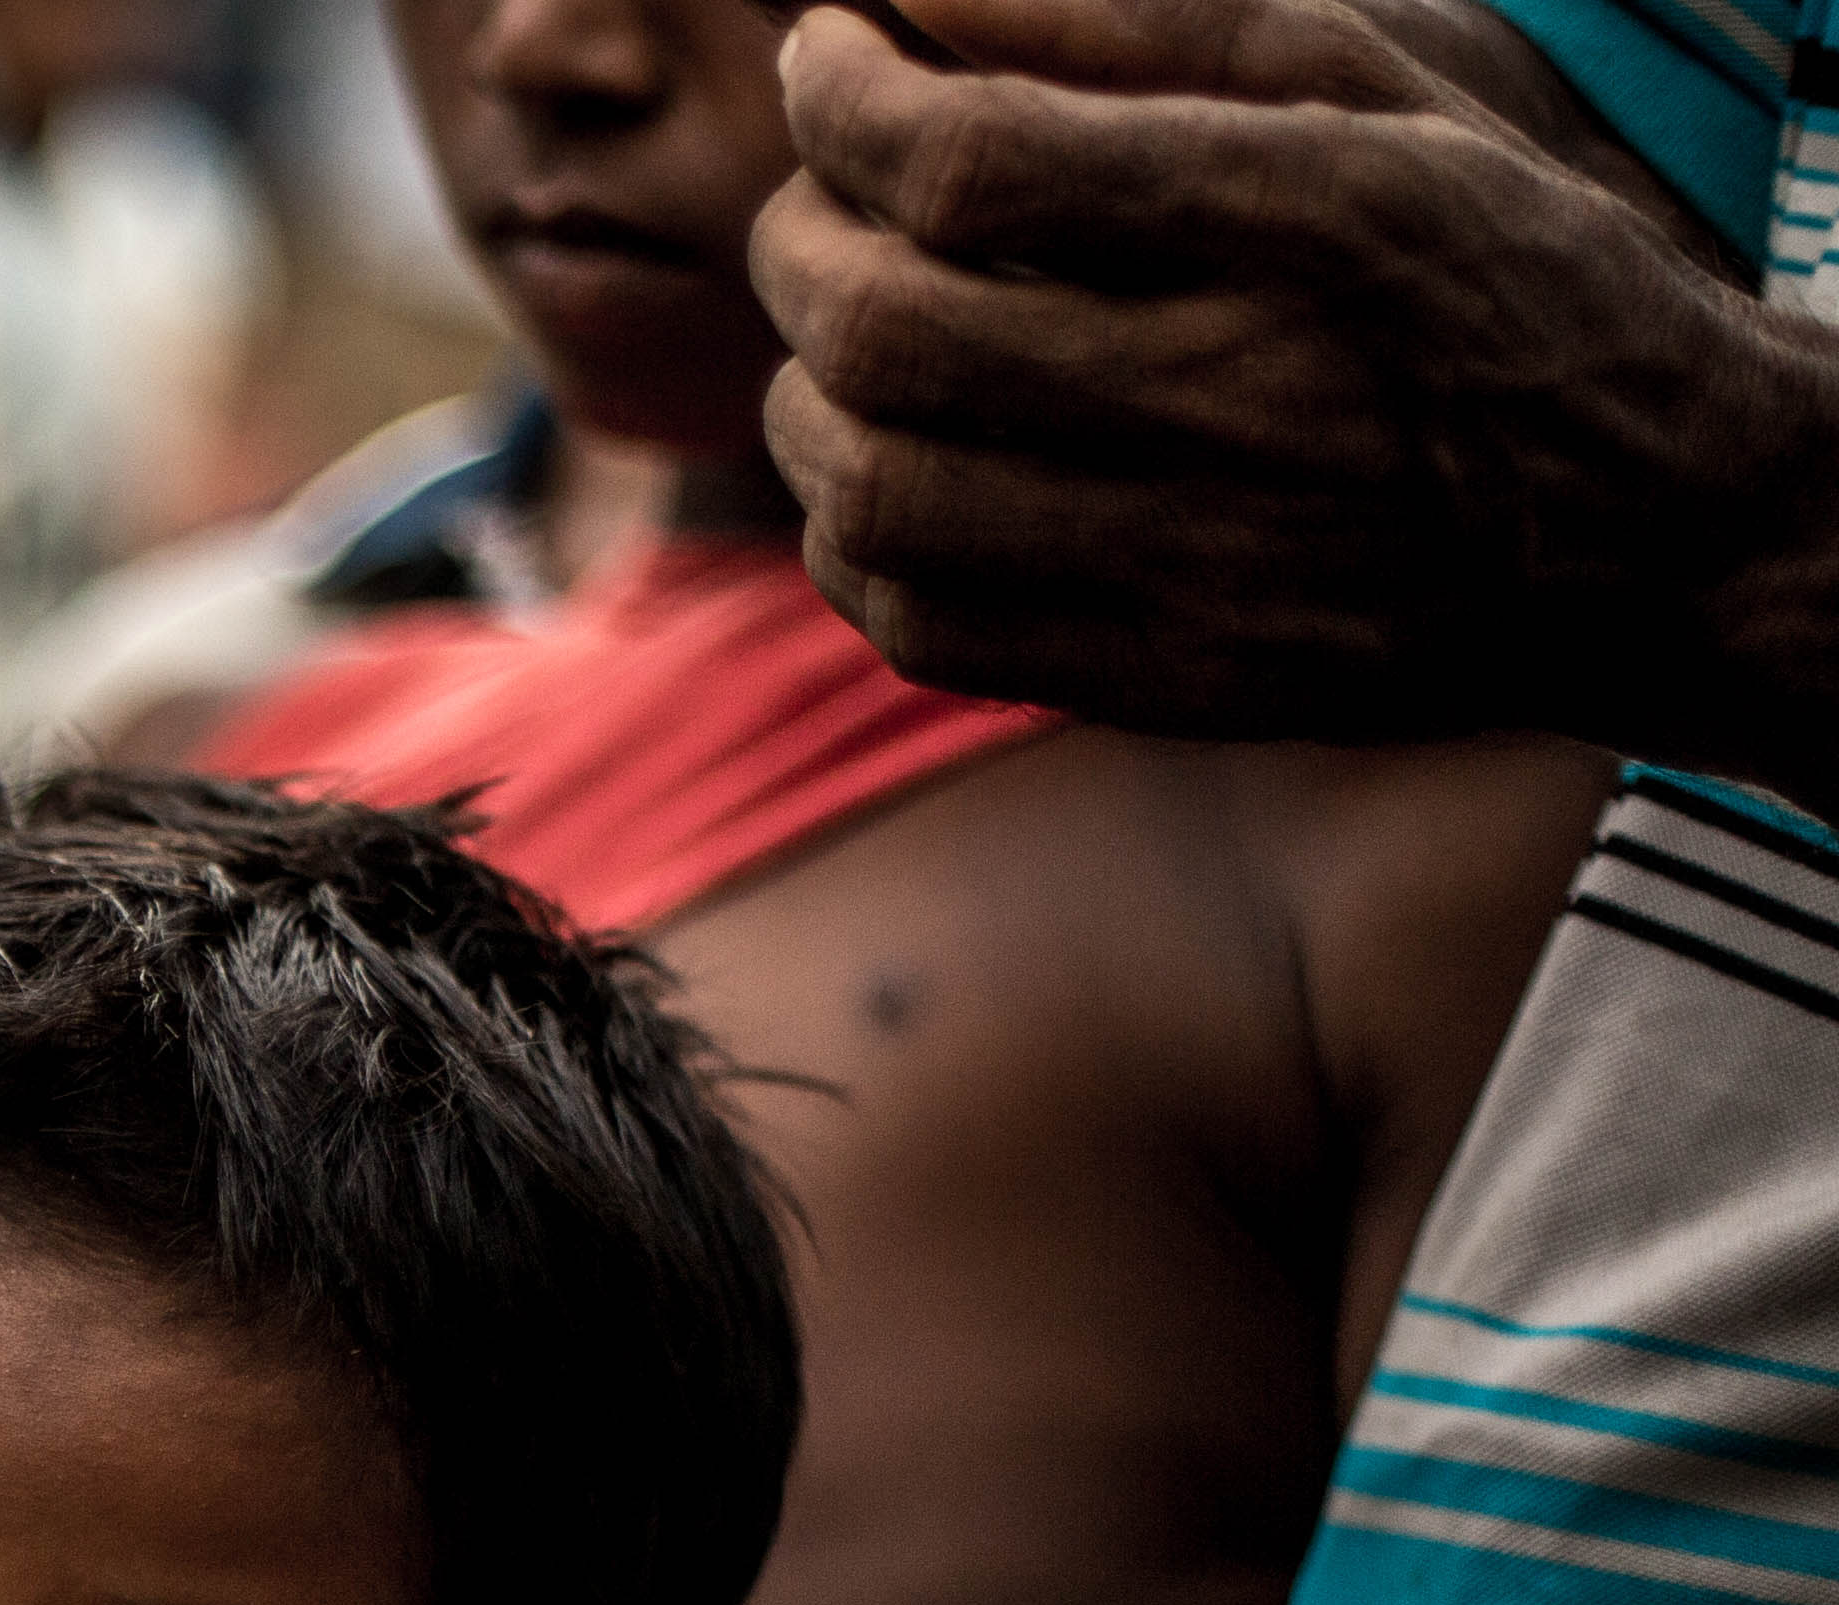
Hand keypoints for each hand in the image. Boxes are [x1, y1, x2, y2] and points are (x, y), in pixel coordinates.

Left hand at [752, 0, 1838, 770]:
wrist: (1662, 532)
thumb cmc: (1506, 274)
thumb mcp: (1390, 97)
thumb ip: (1155, 27)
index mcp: (1312, 221)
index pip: (977, 164)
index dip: (846, 100)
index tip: (825, 55)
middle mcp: (1251, 398)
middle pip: (892, 329)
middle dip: (798, 242)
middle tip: (814, 202)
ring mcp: (1202, 562)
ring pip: (873, 491)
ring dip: (805, 398)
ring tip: (842, 337)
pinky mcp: (1167, 681)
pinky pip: (916, 626)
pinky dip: (852, 539)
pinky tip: (892, 467)